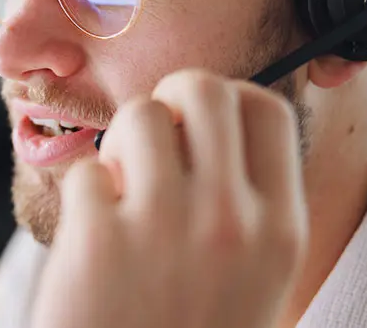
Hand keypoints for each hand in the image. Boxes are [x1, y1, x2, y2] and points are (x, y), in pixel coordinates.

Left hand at [30, 70, 308, 327]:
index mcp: (280, 228)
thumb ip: (244, 202)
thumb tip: (200, 124)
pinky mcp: (99, 240)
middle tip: (154, 142)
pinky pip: (87, 169)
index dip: (228, 100)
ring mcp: (164, 226)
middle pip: (201, 88)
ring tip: (123, 194)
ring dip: (122, 148)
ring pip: (139, 115)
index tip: (200, 124)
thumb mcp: (252, 277)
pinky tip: (94, 237)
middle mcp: (232, 220)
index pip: (266, 108)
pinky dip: (86, 195)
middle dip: (170, 102)